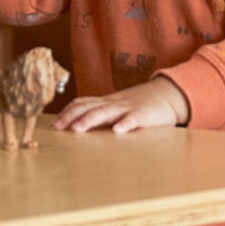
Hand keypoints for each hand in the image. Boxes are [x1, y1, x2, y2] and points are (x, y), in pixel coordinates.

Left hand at [54, 79, 188, 134]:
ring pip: (106, 112)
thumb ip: (101, 114)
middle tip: (58, 127)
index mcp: (107, 102)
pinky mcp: (145, 115)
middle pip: (89, 106)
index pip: (82, 103)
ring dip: (90, 119)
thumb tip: (76, 127)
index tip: (54, 124)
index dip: (67, 112)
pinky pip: (134, 118)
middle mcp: (114, 103)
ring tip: (77, 129)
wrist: (169, 95)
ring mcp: (129, 108)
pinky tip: (118, 130)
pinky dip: (126, 123)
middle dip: (71, 116)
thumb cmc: (141, 105)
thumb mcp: (118, 107)